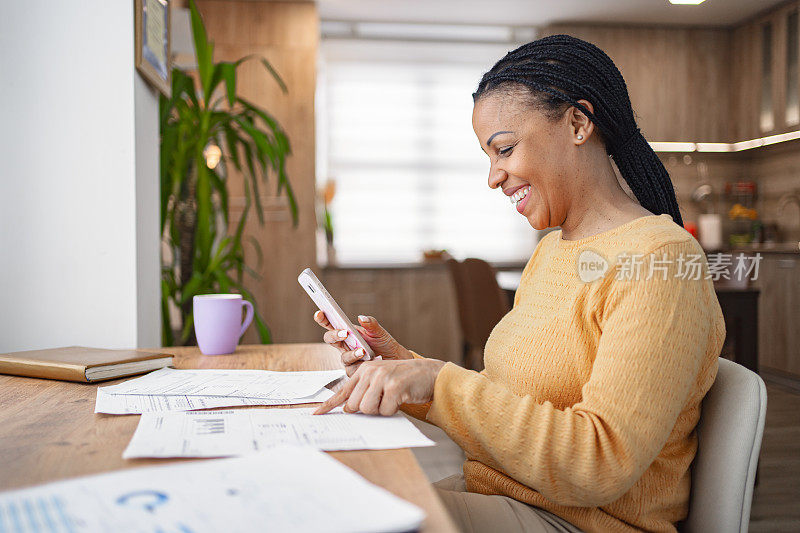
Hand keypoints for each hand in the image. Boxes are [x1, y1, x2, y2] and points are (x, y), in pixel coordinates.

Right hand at [314, 311, 412, 375]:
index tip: (319, 313)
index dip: (322, 319)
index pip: (331, 324)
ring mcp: (348, 359)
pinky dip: (361, 365)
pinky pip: (353, 369)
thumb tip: (361, 318)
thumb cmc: (384, 344)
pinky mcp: (354, 371)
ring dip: (352, 354)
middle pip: (330, 339)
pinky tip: (370, 361)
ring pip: (343, 357)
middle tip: (344, 333)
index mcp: (348, 332)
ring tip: (363, 351)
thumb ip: (371, 324)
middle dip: (334, 335)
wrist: (396, 360)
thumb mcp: (379, 331)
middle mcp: (345, 345)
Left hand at [314, 358, 445, 415]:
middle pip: (354, 406)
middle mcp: (370, 372)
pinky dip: (392, 411)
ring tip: (391, 399)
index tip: (316, 414)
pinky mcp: (394, 387)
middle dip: (367, 410)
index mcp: (364, 370)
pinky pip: (385, 411)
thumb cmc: (404, 380)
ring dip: (380, 411)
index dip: (328, 405)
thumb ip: (364, 391)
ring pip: (367, 409)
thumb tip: (348, 409)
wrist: (429, 373)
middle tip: (381, 402)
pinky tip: (400, 399)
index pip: (342, 391)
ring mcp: (382, 378)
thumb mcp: (381, 380)